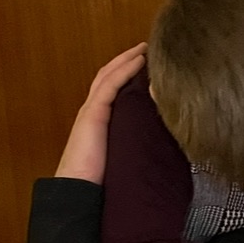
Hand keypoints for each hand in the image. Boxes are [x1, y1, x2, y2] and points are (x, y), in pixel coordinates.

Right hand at [55, 43, 147, 182]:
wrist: (79, 193)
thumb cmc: (103, 184)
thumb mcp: (125, 160)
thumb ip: (137, 149)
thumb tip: (163, 149)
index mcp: (99, 123)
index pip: (114, 91)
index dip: (129, 76)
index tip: (148, 67)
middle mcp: (93, 112)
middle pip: (110, 77)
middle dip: (128, 61)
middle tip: (148, 49)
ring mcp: (91, 111)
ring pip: (109, 75)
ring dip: (127, 59)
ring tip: (145, 49)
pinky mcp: (92, 114)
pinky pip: (109, 85)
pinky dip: (125, 70)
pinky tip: (139, 61)